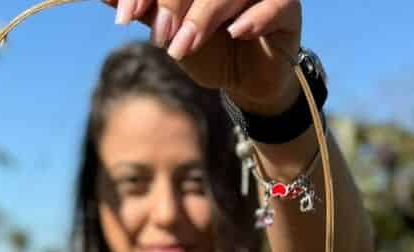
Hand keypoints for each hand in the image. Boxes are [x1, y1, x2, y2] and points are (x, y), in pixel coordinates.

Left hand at [108, 0, 302, 115]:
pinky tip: (236, 35)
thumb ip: (143, 9)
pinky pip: (275, 3)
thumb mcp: (169, 30)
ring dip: (205, 15)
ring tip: (184, 47)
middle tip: (159, 35)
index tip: (125, 15)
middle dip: (172, 0)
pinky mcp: (287, 5)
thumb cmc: (209, 49)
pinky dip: (255, 18)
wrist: (247, 82)